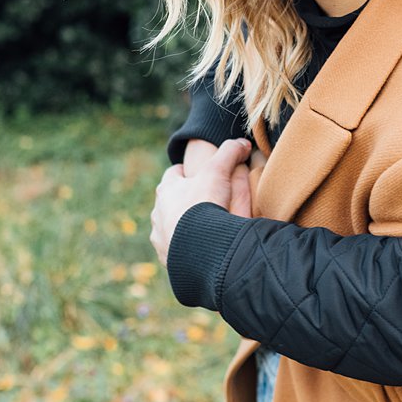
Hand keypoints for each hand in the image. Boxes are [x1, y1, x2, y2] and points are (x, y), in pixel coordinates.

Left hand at [151, 138, 251, 265]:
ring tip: (204, 228)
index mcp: (166, 189)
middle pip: (171, 201)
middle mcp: (158, 212)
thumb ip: (229, 153)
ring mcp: (161, 237)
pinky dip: (185, 247)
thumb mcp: (218, 172)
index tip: (201, 174)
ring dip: (182, 225)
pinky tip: (200, 248)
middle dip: (185, 200)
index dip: (188, 172)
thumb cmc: (204, 206)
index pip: (174, 174)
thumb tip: (243, 143)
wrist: (200, 249)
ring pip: (170, 226)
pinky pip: (175, 250)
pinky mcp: (167, 258)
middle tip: (205, 201)